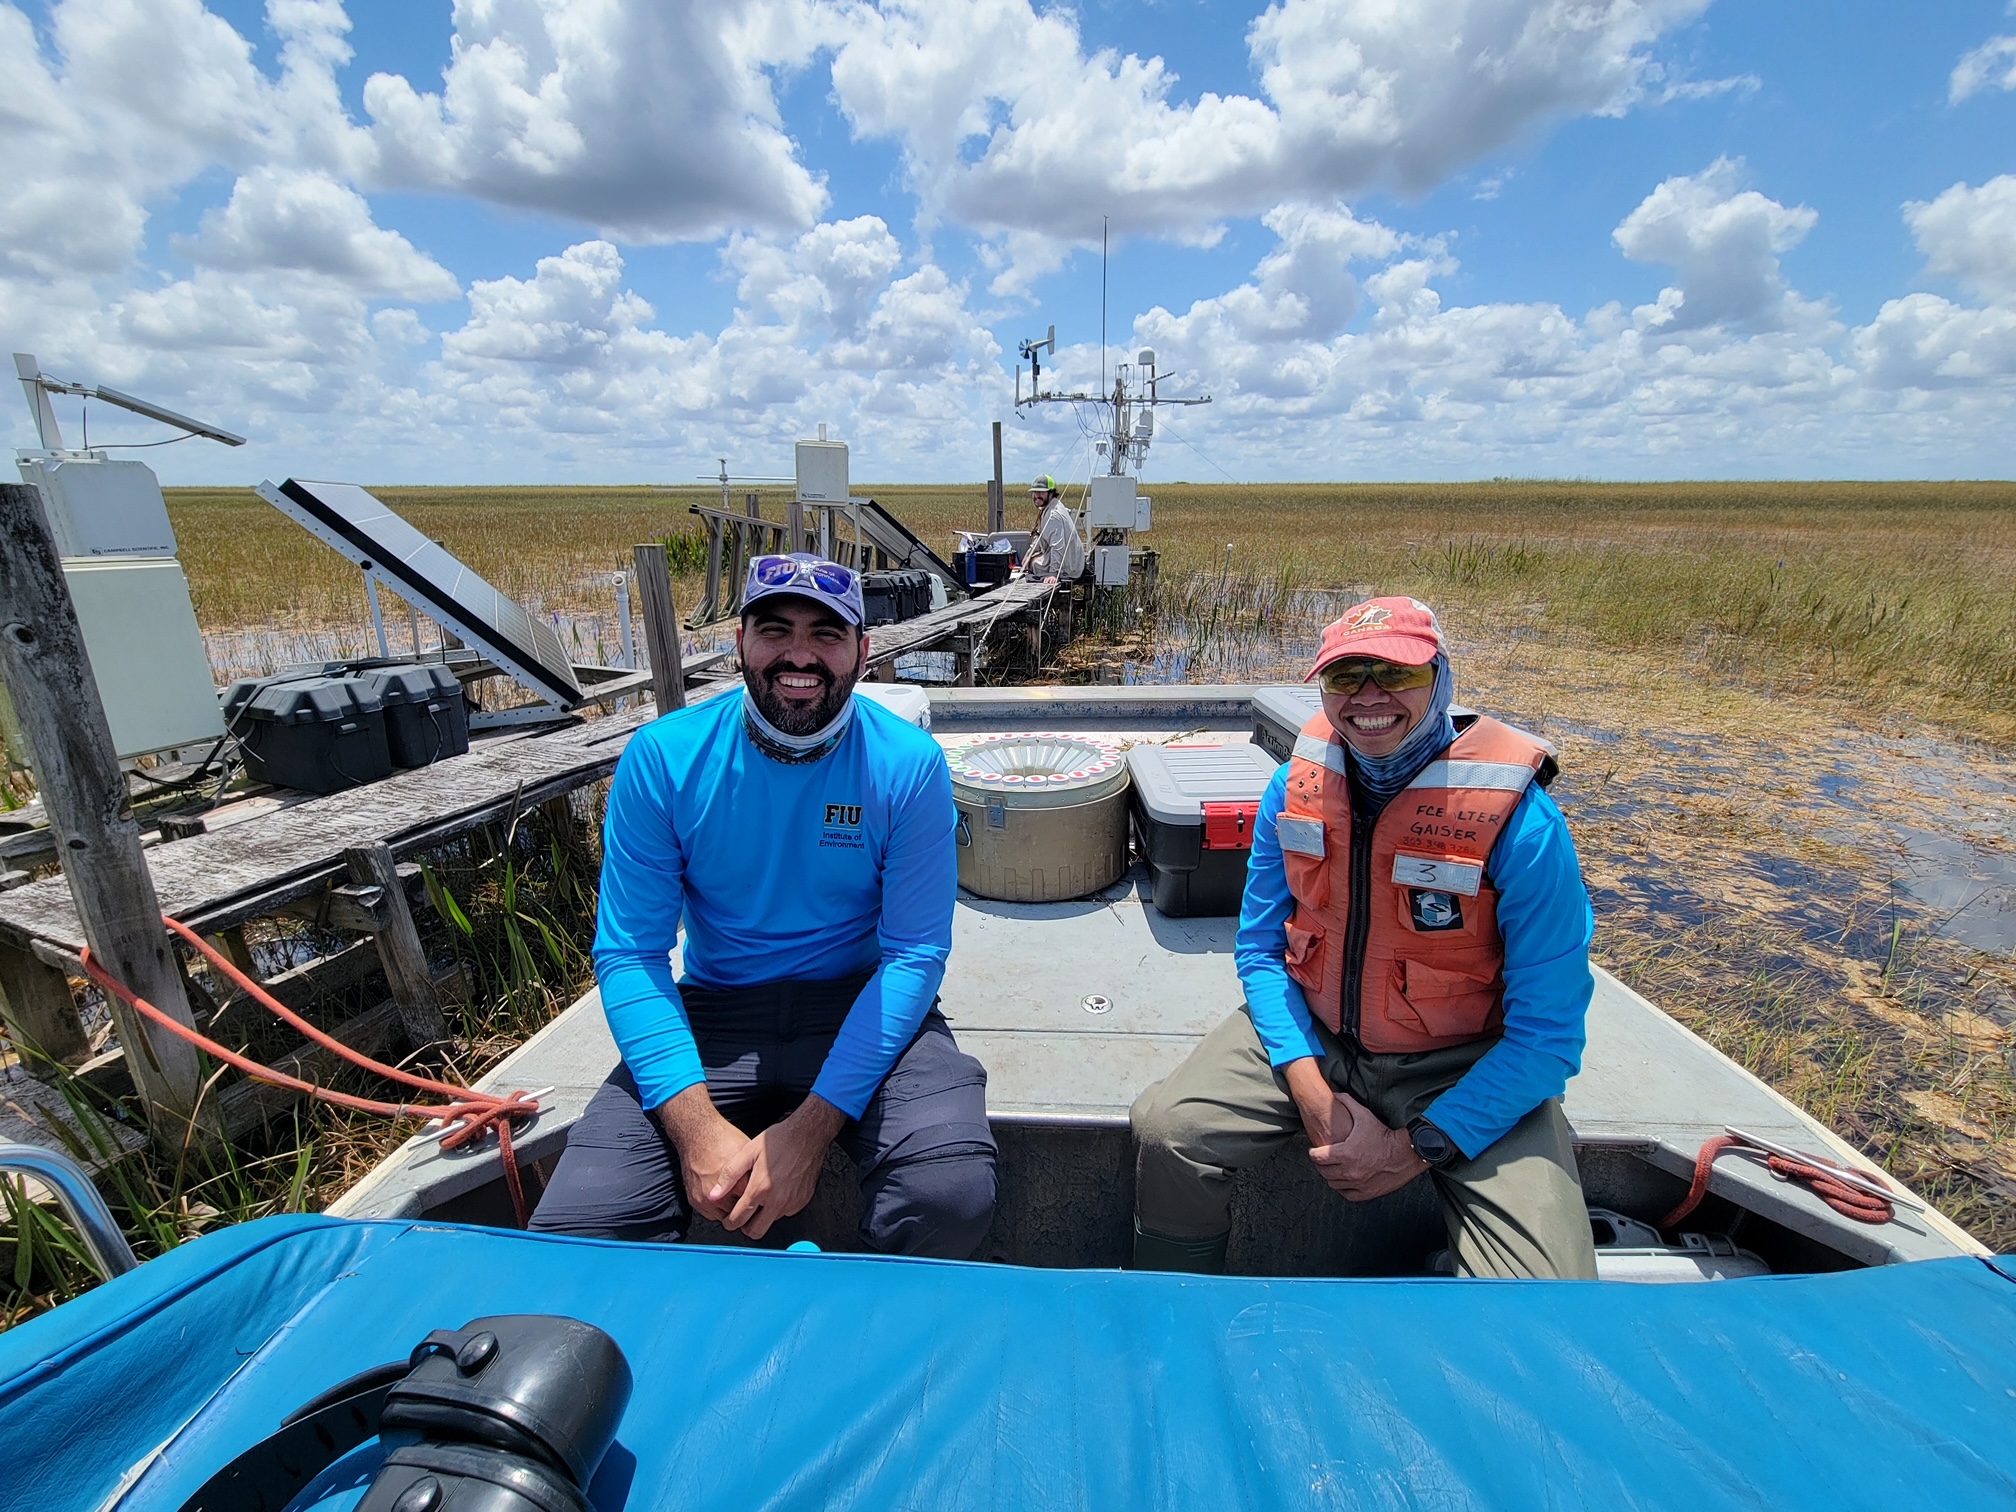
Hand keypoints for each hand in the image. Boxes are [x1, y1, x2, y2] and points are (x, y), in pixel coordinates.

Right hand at [655, 1085, 752, 1222]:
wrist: (697, 1134)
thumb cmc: (723, 1140)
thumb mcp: (748, 1155)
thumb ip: (755, 1174)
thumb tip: (766, 1184)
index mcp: (738, 1185)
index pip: (754, 1206)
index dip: (758, 1202)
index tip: (761, 1200)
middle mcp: (720, 1196)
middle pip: (738, 1215)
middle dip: (744, 1209)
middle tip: (749, 1201)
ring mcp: (705, 1200)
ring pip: (723, 1217)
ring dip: (729, 1210)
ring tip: (735, 1198)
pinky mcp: (695, 1200)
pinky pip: (710, 1214)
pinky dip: (717, 1209)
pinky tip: (723, 1196)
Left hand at [714, 1095, 846, 1239]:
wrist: (807, 1135)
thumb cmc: (779, 1140)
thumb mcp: (748, 1152)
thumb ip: (729, 1176)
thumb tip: (714, 1194)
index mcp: (761, 1188)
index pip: (739, 1219)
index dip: (729, 1223)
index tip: (728, 1221)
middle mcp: (778, 1200)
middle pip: (756, 1231)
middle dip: (745, 1227)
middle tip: (742, 1216)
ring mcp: (792, 1202)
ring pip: (771, 1221)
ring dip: (763, 1215)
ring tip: (761, 1195)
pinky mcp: (802, 1201)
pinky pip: (786, 1212)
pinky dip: (778, 1207)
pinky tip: (776, 1190)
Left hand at [1308, 1091, 1427, 1201]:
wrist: (1407, 1152)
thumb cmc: (1385, 1134)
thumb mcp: (1364, 1115)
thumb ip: (1347, 1103)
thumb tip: (1334, 1093)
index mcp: (1345, 1153)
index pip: (1317, 1158)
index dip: (1314, 1153)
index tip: (1315, 1150)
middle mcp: (1350, 1171)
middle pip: (1323, 1172)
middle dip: (1321, 1164)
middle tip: (1323, 1159)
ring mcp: (1359, 1184)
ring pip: (1333, 1184)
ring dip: (1331, 1176)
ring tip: (1334, 1168)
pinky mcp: (1368, 1193)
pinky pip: (1347, 1194)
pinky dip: (1343, 1188)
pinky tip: (1345, 1180)